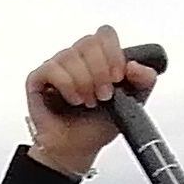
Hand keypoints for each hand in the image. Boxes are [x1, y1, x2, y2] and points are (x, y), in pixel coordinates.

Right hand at [25, 25, 158, 178]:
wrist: (79, 149)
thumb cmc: (99, 125)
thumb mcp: (134, 102)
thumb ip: (145, 80)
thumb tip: (135, 66)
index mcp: (99, 57)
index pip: (105, 34)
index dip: (114, 54)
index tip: (118, 77)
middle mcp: (78, 58)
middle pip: (89, 42)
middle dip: (100, 71)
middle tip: (104, 94)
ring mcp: (57, 66)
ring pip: (70, 56)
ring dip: (84, 83)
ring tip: (87, 102)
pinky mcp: (38, 78)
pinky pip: (52, 69)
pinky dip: (66, 86)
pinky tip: (72, 99)